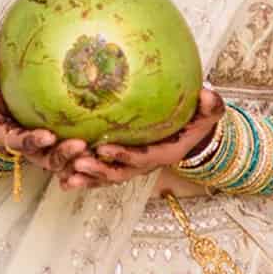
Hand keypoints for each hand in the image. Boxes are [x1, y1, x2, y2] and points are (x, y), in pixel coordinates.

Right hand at [0, 62, 88, 182]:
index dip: (35, 141)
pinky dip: (95, 159)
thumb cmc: (0, 103)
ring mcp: (51, 154)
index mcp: (14, 140)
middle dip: (65, 155)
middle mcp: (34, 152)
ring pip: (69, 163)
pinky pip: (82, 160)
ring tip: (100, 149)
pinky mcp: (66, 153)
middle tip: (80, 145)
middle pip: (50, 160)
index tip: (47, 136)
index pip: (24, 143)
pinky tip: (113, 148)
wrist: (10, 117)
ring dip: (83, 160)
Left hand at [60, 88, 226, 191]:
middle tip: (77, 163)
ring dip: (86, 179)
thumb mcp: (209, 113)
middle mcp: (145, 166)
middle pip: (119, 174)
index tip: (104, 147)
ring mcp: (131, 167)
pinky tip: (62, 178)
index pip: (141, 157)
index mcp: (162, 154)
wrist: (190, 134)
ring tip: (64, 176)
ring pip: (106, 178)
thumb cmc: (197, 120)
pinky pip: (100, 175)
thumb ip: (210, 106)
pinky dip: (83, 178)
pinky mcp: (120, 165)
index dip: (124, 155)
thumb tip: (207, 94)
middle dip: (98, 171)